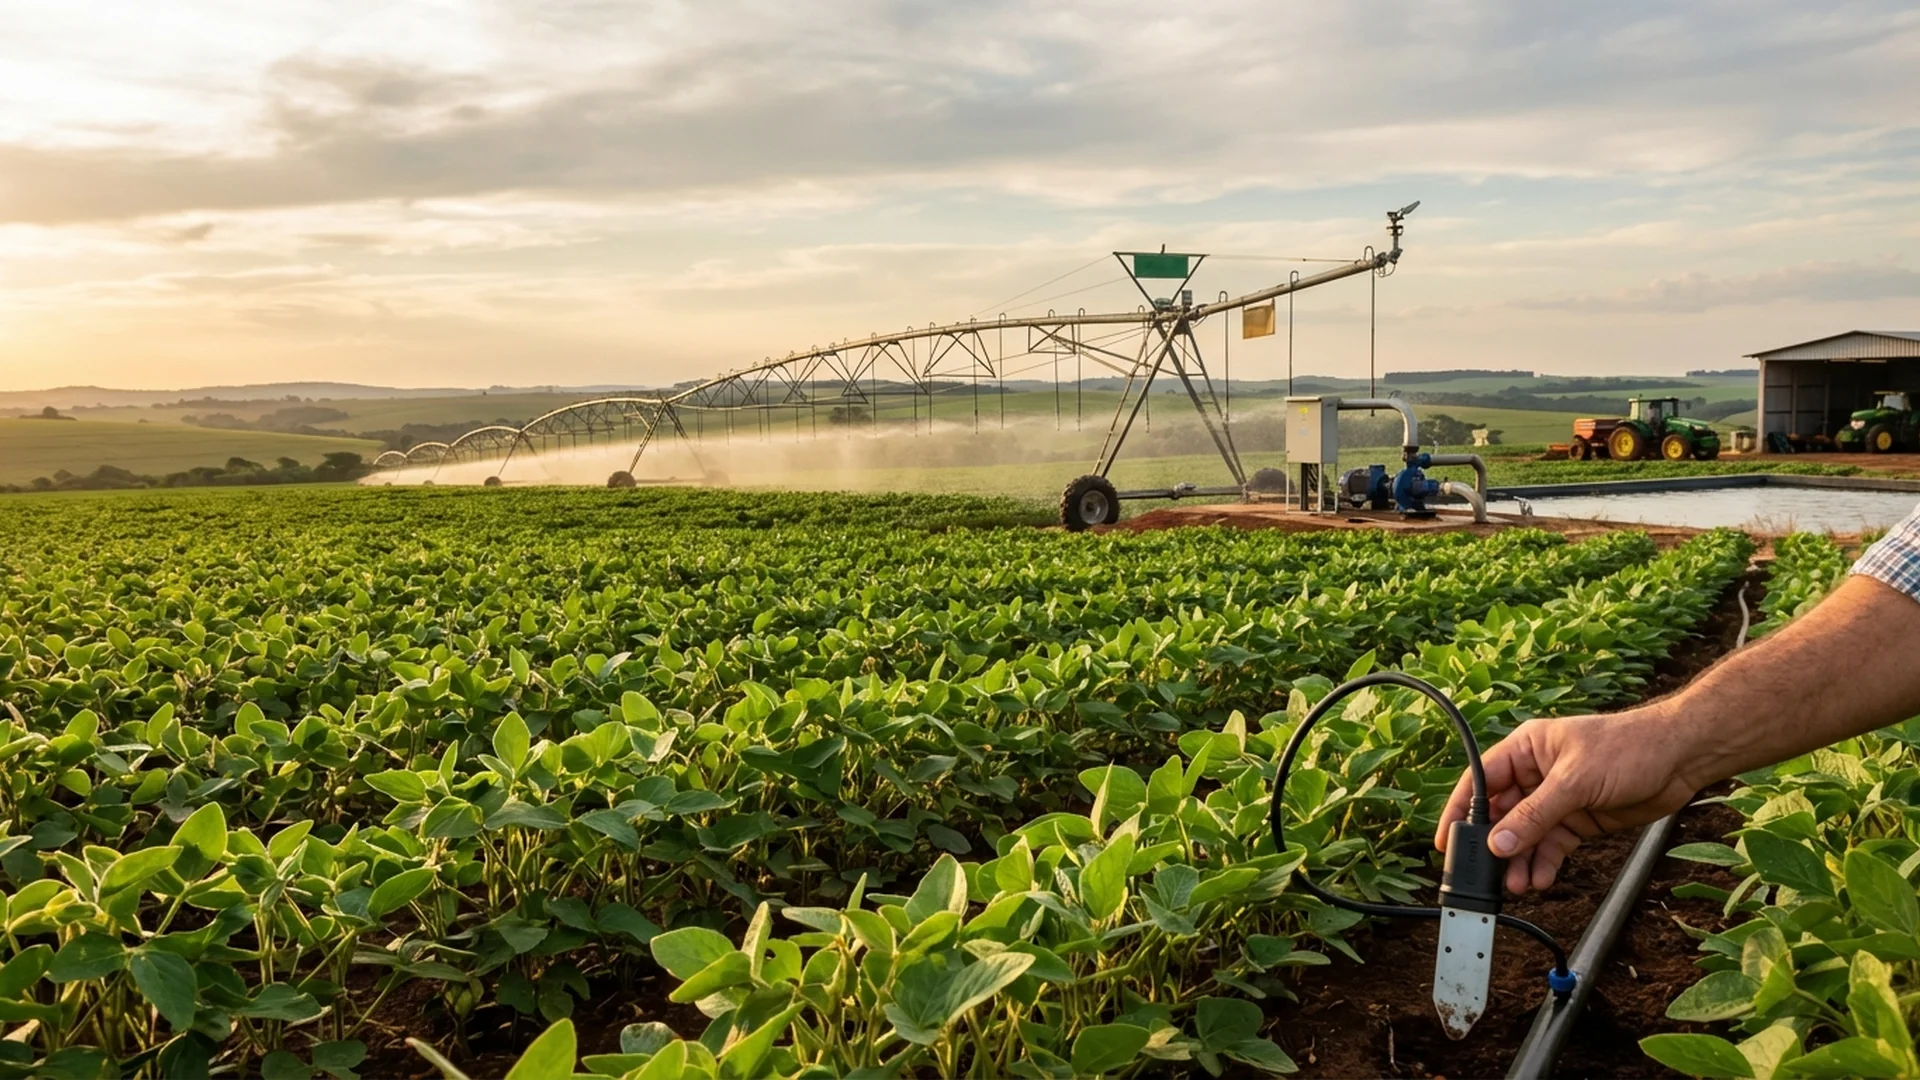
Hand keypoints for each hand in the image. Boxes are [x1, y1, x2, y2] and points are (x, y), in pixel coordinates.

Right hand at [1434, 709, 1700, 892]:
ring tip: (1518, 884)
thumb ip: (1533, 816)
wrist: (1680, 759)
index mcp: (1525, 749)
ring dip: (1520, 861)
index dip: (1461, 810)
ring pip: (1526, 835)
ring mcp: (1557, 799)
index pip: (1481, 781)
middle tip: (1487, 874)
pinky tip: (1541, 878)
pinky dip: (1545, 863)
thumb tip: (1497, 845)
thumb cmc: (1628, 748)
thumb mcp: (1573, 782)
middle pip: (1502, 814)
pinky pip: (1551, 846)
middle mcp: (1536, 774)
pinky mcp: (1577, 821)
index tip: (1446, 840)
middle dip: (1495, 845)